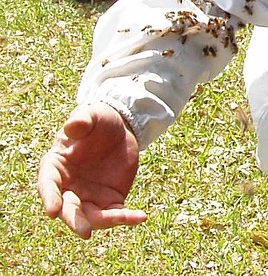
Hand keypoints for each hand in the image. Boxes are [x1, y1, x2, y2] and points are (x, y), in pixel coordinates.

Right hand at [37, 103, 145, 237]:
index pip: (47, 185)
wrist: (121, 128)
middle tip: (85, 231)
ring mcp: (87, 197)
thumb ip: (82, 119)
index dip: (49, 198)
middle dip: (74, 220)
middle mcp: (67, 187)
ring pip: (91, 216)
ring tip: (125, 217)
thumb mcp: (92, 114)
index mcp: (55, 167)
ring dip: (103, 222)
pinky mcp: (109, 200)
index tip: (52, 211)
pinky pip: (115, 213)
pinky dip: (126, 217)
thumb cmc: (99, 120)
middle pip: (67, 208)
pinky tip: (141, 216)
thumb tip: (72, 126)